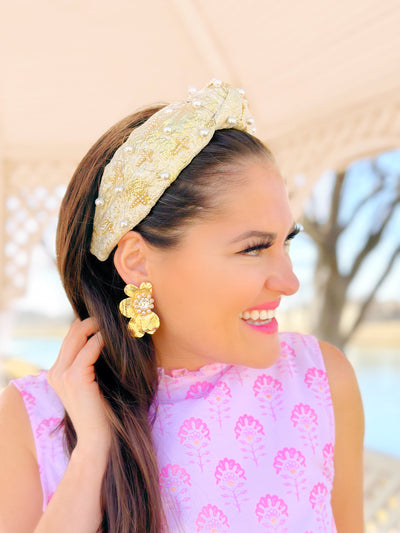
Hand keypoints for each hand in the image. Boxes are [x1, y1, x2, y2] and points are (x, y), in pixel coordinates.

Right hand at [47, 318, 110, 452]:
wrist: (97, 440)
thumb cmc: (102, 411)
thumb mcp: (94, 382)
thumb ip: (94, 363)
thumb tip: (109, 338)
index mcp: (57, 372)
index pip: (71, 336)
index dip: (89, 325)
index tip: (109, 321)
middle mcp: (55, 371)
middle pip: (73, 331)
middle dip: (93, 320)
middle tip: (115, 318)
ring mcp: (62, 374)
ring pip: (78, 334)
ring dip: (99, 326)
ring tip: (117, 325)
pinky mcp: (75, 378)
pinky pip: (90, 347)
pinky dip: (103, 339)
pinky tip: (114, 339)